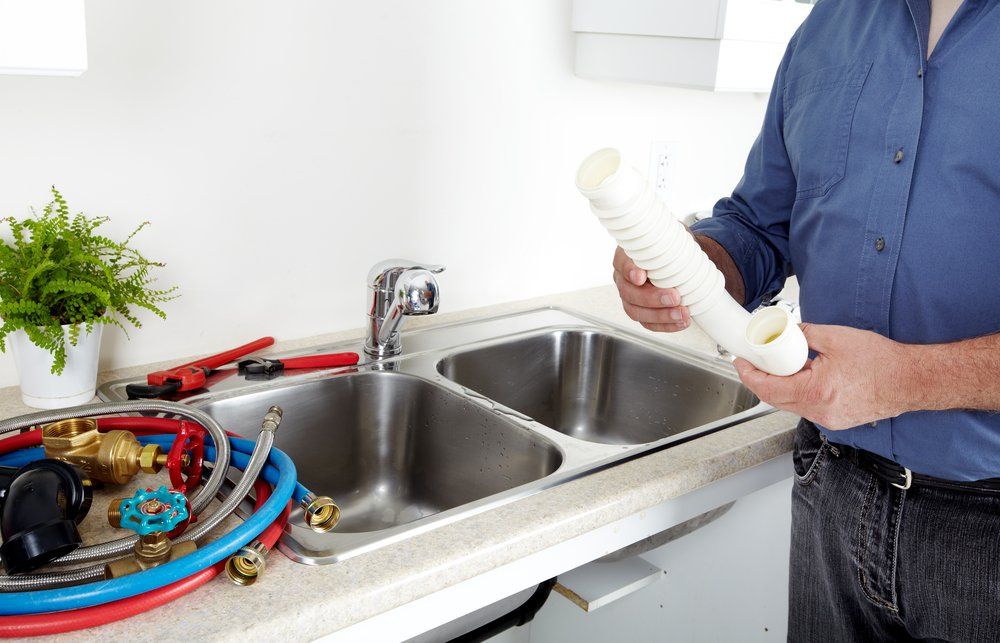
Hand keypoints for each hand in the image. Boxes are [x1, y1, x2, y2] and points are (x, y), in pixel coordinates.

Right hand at [612, 246, 689, 331]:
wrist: (678, 259)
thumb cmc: (670, 246)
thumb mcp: (670, 235)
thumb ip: (669, 238)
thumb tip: (678, 244)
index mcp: (626, 256)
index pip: (622, 263)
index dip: (629, 271)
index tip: (641, 277)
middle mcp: (623, 278)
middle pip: (629, 292)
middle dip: (652, 298)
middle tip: (674, 297)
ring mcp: (629, 296)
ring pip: (636, 311)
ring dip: (660, 316)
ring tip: (682, 314)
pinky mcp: (640, 311)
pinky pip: (647, 323)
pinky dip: (665, 325)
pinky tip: (681, 322)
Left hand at [733, 323, 912, 429]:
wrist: (912, 380)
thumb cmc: (882, 362)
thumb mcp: (837, 338)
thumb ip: (807, 334)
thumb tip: (790, 332)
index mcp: (815, 392)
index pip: (769, 388)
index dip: (750, 375)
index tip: (741, 363)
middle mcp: (820, 411)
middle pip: (776, 399)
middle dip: (761, 380)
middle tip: (753, 363)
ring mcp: (828, 418)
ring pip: (791, 404)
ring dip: (780, 386)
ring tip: (778, 366)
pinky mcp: (837, 419)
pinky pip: (807, 407)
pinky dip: (798, 392)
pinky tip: (801, 377)